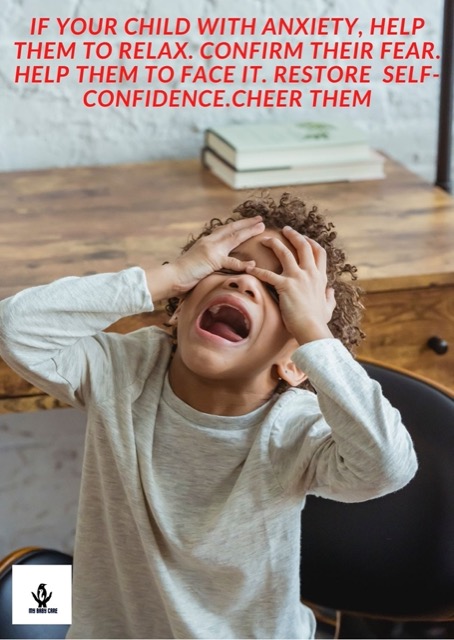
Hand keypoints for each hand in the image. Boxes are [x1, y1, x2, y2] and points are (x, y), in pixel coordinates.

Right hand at [147, 216, 264, 300]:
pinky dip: (242, 263)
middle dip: (246, 223)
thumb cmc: (182, 274)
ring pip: (234, 238)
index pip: (224, 230)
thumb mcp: (197, 262)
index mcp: (206, 242)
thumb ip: (206, 260)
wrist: (171, 277)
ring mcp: (211, 249)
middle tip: (260, 219)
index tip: (247, 222)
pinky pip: (231, 262)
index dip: (236, 225)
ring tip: (261, 227)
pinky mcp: (212, 260)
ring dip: (248, 232)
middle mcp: (209, 242)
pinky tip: (253, 264)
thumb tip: (212, 264)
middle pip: (231, 229)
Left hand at [246, 227, 335, 343]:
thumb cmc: (318, 321)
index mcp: (320, 277)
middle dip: (293, 235)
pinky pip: (268, 274)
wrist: (311, 329)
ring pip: (285, 253)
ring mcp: (298, 278)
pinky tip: (248, 268)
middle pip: (303, 246)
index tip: (304, 238)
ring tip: (265, 239)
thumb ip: (329, 297)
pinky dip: (257, 270)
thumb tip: (331, 291)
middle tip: (284, 229)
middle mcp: (310, 273)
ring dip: (274, 244)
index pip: (319, 252)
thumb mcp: (328, 307)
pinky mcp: (285, 286)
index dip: (311, 242)